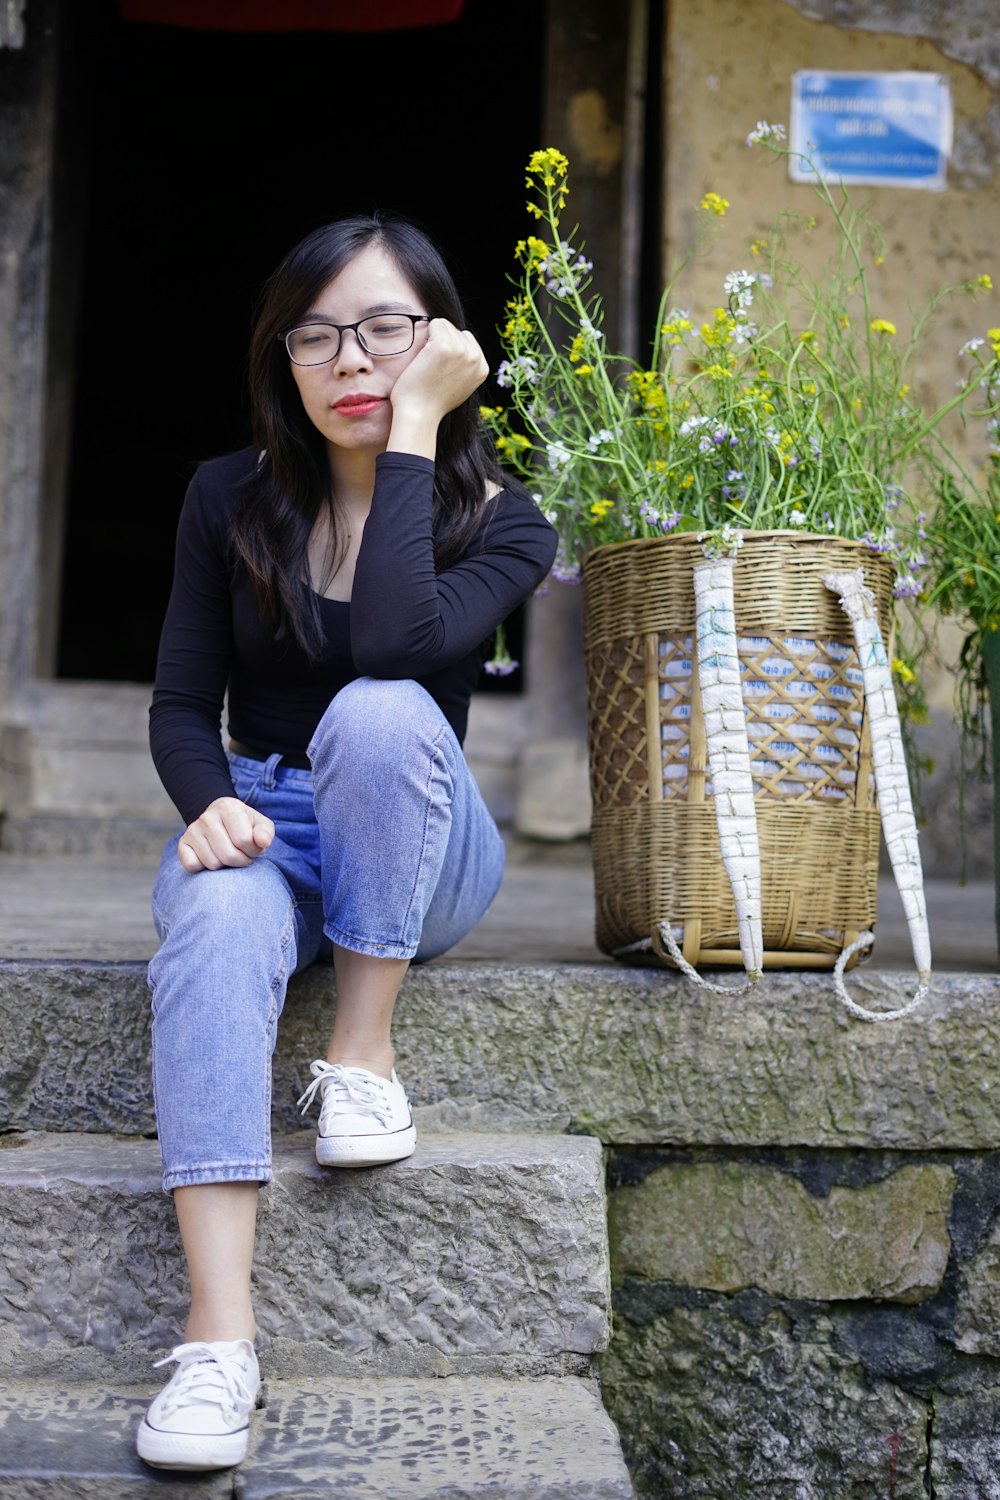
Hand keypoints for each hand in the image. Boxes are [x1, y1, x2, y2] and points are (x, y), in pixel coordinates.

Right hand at [177, 796, 274, 872]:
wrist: (220, 819)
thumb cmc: (244, 825)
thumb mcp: (260, 824)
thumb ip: (266, 833)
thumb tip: (263, 842)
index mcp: (228, 808)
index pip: (244, 840)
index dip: (253, 850)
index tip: (252, 847)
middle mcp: (207, 817)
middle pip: (228, 855)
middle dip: (241, 861)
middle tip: (242, 855)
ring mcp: (192, 830)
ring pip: (212, 864)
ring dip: (224, 866)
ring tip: (228, 854)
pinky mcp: (182, 844)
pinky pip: (192, 866)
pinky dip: (203, 868)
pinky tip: (212, 857)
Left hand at [387, 319, 487, 454]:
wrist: (420, 414)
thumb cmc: (433, 402)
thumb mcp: (461, 386)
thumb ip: (466, 368)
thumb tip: (464, 349)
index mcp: (483, 368)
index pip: (467, 340)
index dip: (451, 349)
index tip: (442, 369)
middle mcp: (475, 358)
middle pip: (457, 330)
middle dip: (442, 342)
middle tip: (433, 368)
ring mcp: (461, 350)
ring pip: (445, 325)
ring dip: (433, 338)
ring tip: (429, 363)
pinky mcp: (444, 345)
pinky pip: (434, 324)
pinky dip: (425, 335)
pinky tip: (423, 356)